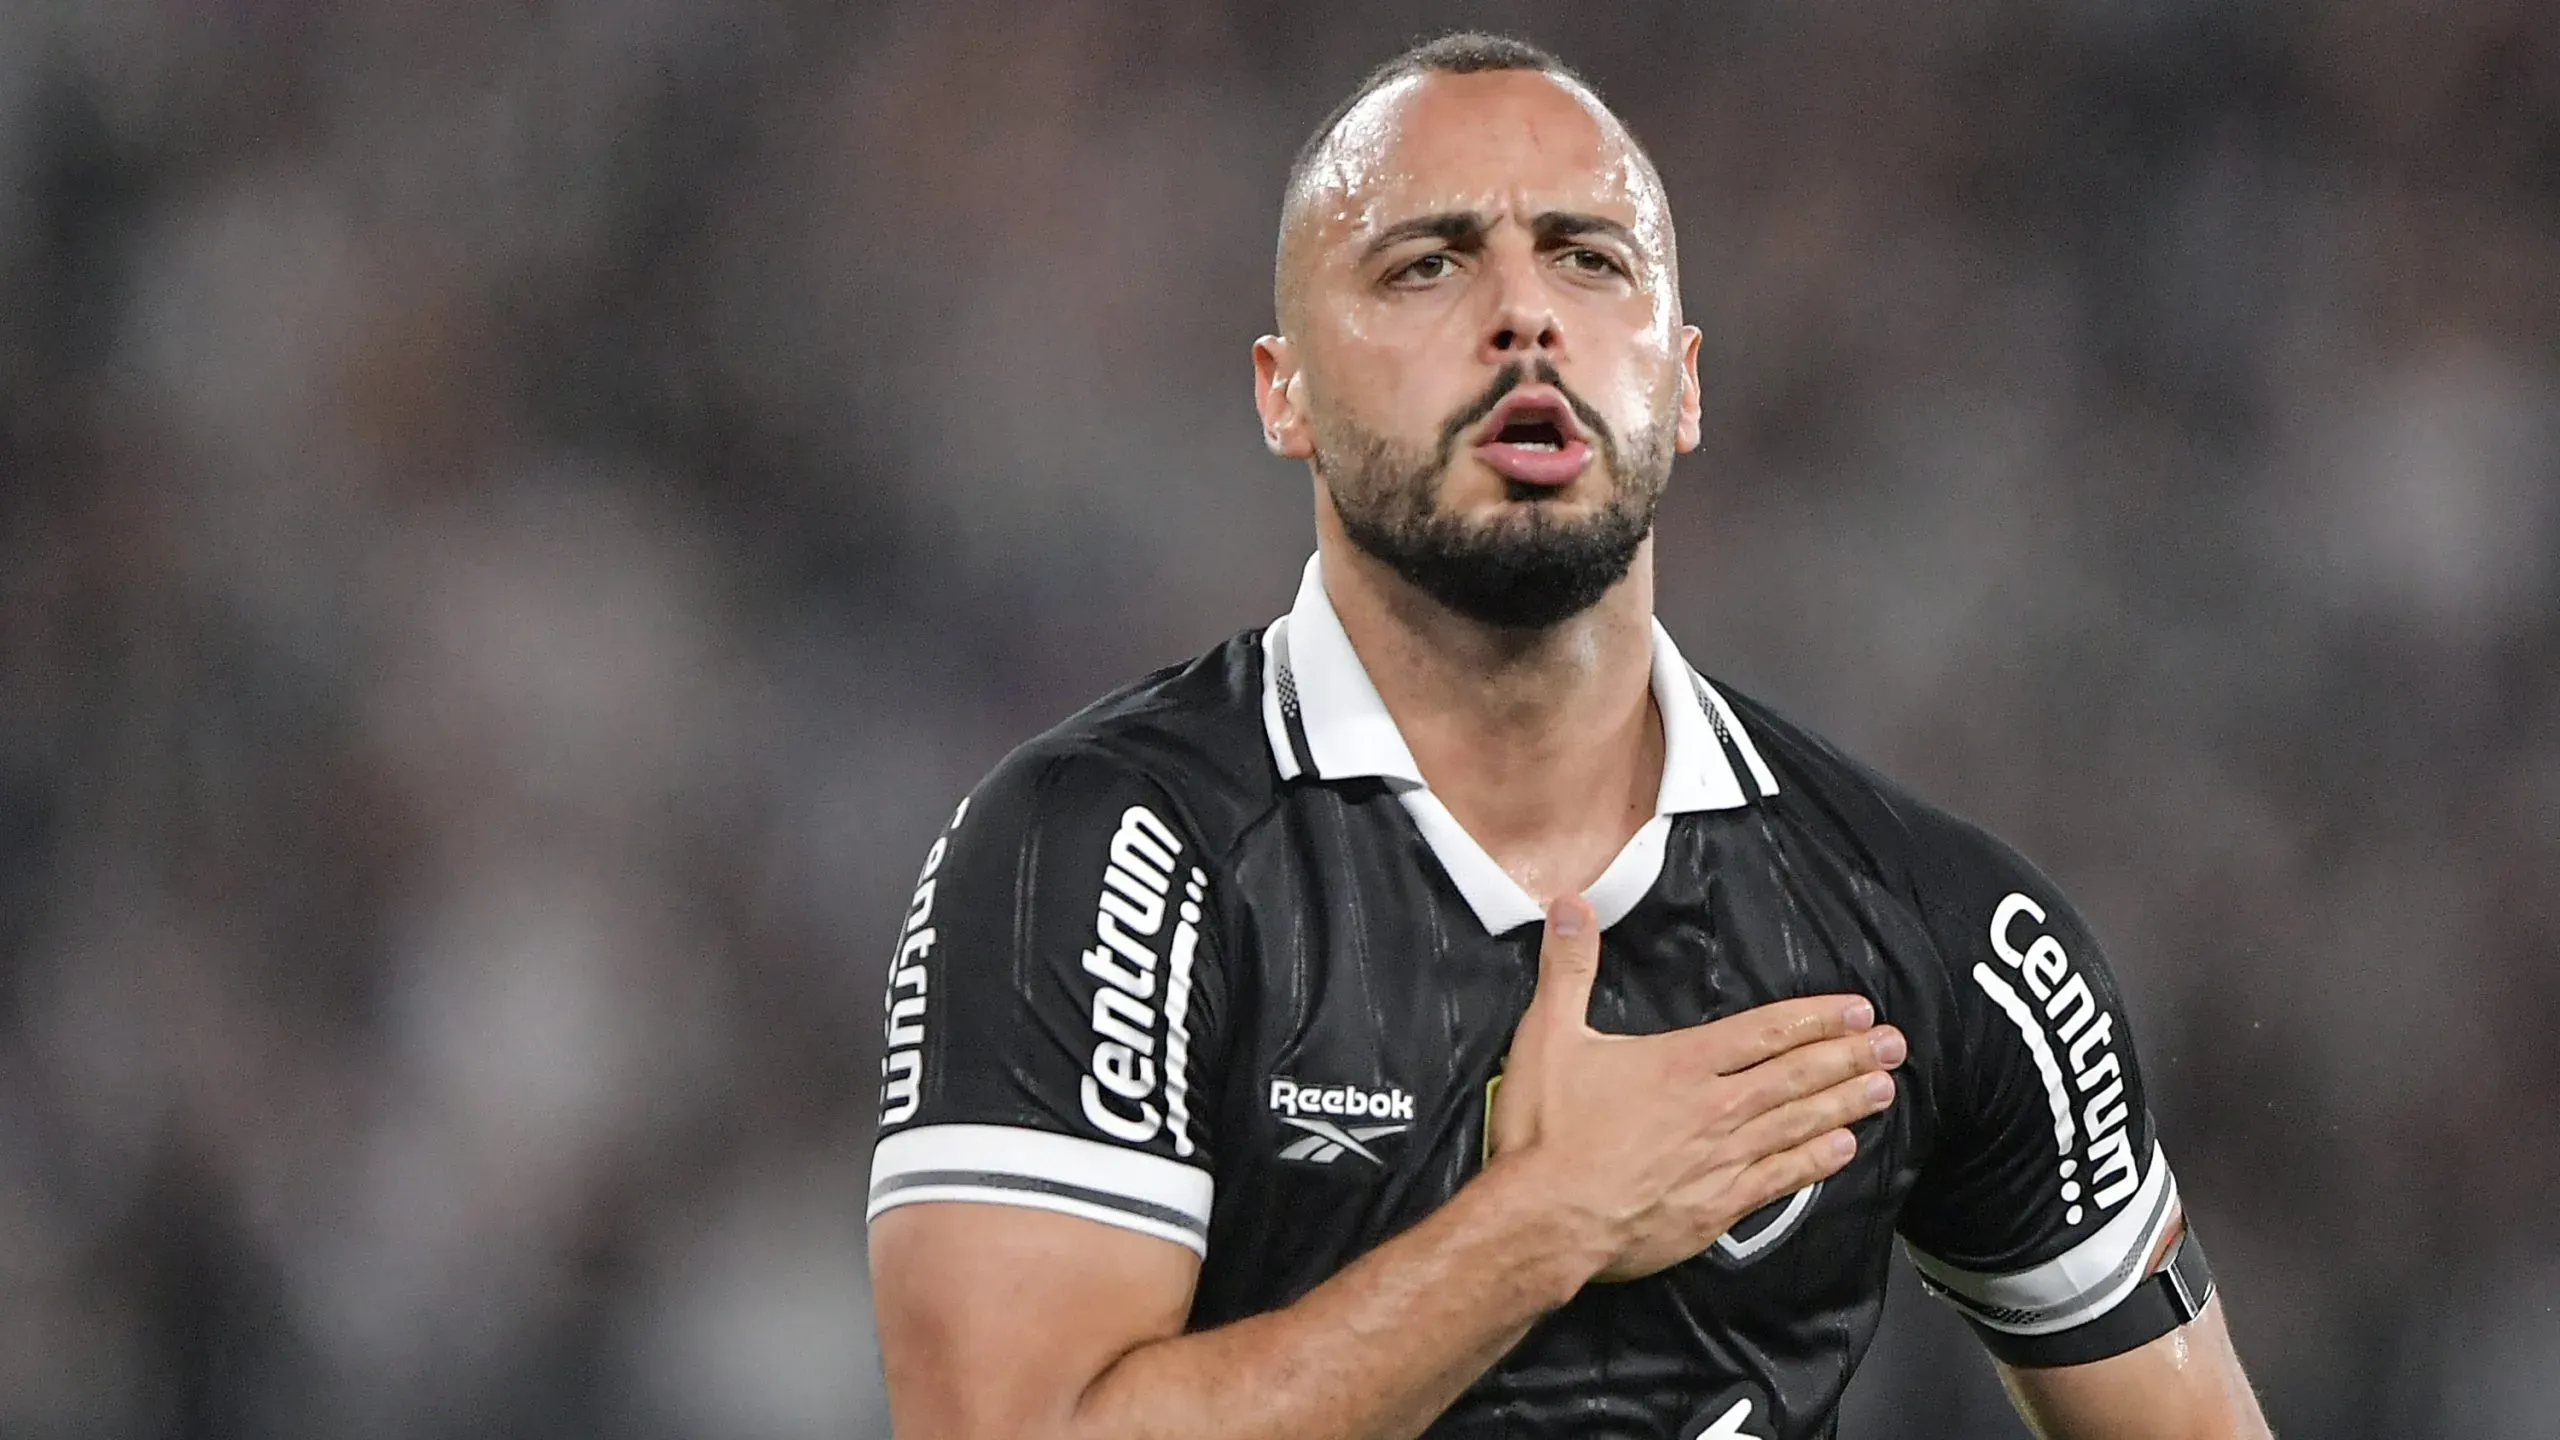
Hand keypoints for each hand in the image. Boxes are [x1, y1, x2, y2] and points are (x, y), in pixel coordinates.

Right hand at [1489, 894, 1904, 1282]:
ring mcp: (1721, 1161)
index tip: (1858, 1011)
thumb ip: (1567, 968)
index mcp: (1682, 1064)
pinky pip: (1779, 1179)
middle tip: (1894, 1045)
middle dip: (1848, 1056)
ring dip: (1843, 1103)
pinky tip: (1842, 1150)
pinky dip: (1814, 1162)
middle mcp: (1714, 1109)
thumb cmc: (1546, 1132)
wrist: (1546, 1220)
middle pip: (1795, 1076)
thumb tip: (1571, 905)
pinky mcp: (1716, 1208)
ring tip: (1883, 1089)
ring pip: (1797, 1124)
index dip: (1815, 1018)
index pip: (1764, 1032)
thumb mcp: (1548, 1035)